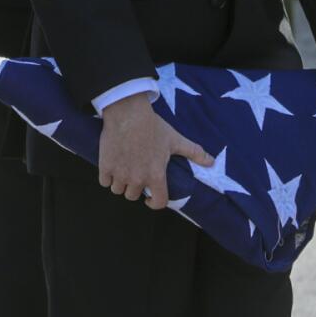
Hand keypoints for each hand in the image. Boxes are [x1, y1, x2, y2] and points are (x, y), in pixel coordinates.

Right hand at [96, 95, 211, 210]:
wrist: (128, 113)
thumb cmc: (153, 127)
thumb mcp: (175, 139)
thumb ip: (194, 152)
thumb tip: (211, 162)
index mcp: (156, 175)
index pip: (158, 202)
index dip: (155, 203)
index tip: (150, 199)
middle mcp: (137, 179)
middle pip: (133, 196)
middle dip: (135, 187)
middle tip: (136, 172)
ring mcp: (120, 174)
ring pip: (118, 190)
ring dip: (120, 182)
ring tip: (124, 168)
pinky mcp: (105, 167)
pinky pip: (104, 182)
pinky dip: (107, 176)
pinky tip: (112, 164)